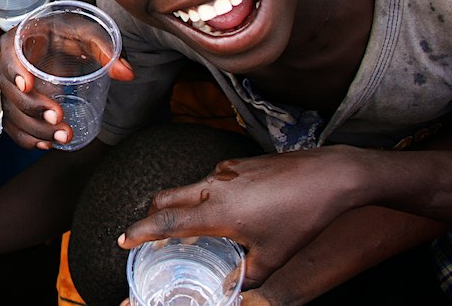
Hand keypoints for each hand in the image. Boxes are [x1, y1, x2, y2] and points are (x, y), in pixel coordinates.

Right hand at [0, 19, 132, 149]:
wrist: (55, 41)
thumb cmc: (67, 33)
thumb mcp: (86, 33)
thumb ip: (105, 49)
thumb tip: (127, 74)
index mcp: (20, 41)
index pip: (8, 56)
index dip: (15, 71)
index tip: (28, 85)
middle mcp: (9, 66)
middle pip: (11, 91)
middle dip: (34, 108)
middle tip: (59, 117)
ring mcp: (11, 89)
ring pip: (13, 113)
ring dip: (35, 129)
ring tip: (63, 136)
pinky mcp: (16, 106)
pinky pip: (14, 126)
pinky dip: (27, 138)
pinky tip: (46, 144)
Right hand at [118, 147, 363, 286]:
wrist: (327, 176)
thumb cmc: (302, 217)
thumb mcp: (274, 256)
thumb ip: (247, 274)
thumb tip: (228, 287)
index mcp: (216, 212)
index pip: (166, 221)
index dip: (140, 232)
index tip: (123, 240)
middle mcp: (213, 187)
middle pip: (166, 198)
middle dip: (151, 216)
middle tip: (145, 234)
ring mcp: (225, 172)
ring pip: (188, 188)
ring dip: (178, 206)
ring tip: (188, 227)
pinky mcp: (238, 164)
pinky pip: (210, 181)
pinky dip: (203, 197)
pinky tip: (227, 210)